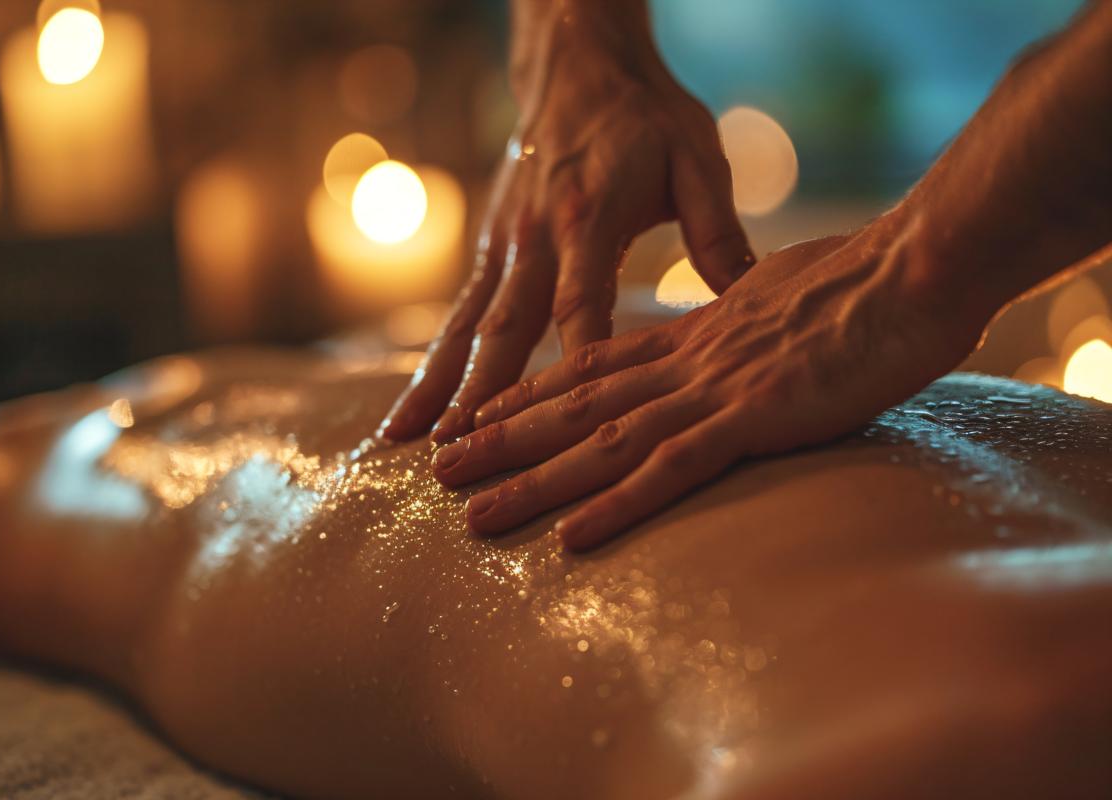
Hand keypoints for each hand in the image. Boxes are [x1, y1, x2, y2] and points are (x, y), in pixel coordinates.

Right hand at [378, 14, 753, 443]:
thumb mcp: (697, 159)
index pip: (580, 302)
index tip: (564, 419)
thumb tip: (751, 303)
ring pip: (464, 324)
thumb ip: (717, 232)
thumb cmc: (646, 114)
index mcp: (589, 217)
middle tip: (454, 451)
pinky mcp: (491, 246)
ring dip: (436, 383)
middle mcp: (534, 234)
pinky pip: (459, 311)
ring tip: (404, 439)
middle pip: (502, 326)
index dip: (573, 361)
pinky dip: (435, 358)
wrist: (579, 65)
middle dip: (478, 393)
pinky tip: (419, 401)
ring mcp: (503, 242)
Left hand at [429, 215, 985, 549]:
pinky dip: (618, 505)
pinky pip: (671, 469)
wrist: (915, 267)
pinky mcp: (753, 417)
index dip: (535, 390)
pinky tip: (572, 539)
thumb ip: (744, 316)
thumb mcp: (783, 296)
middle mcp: (686, 360)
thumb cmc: (865, 281)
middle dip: (502, 439)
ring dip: (532, 480)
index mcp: (695, 333)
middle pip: (574, 403)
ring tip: (470, 512)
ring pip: (600, 440)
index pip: (595, 363)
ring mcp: (714, 389)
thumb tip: (738, 323)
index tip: (486, 411)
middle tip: (439, 468)